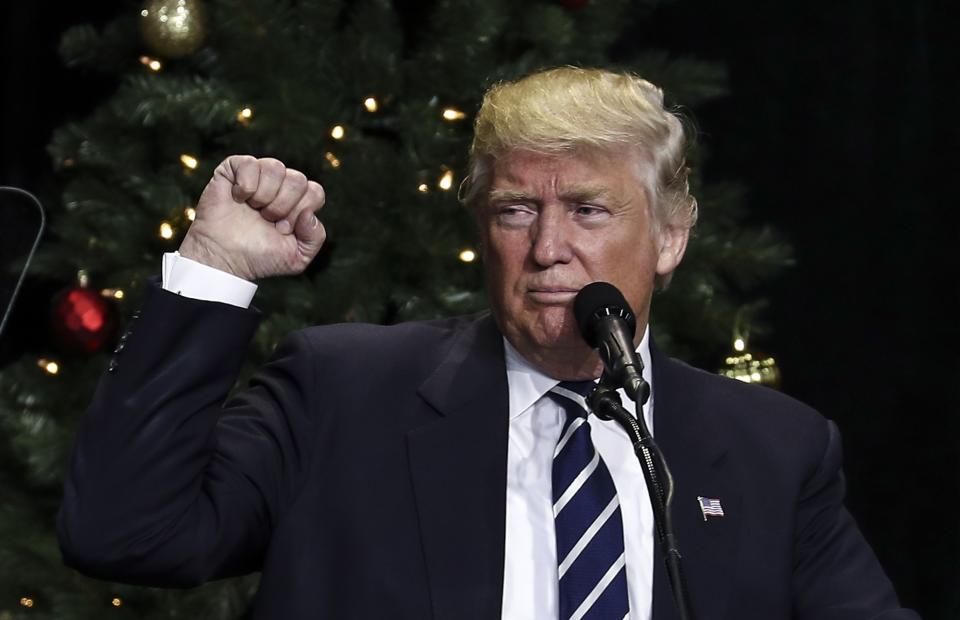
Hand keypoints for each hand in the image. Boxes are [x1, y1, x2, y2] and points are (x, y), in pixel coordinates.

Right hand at [179, 155, 326, 279]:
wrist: (224, 258)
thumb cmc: (258, 257)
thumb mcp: (297, 257)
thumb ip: (315, 237)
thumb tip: (309, 213)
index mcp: (297, 202)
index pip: (315, 192)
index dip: (300, 211)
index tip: (283, 229)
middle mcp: (280, 185)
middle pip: (298, 179)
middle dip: (283, 206)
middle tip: (267, 220)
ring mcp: (257, 175)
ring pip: (276, 167)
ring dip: (265, 195)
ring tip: (254, 210)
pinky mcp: (233, 170)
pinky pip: (249, 163)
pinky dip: (246, 185)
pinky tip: (238, 199)